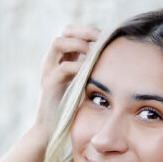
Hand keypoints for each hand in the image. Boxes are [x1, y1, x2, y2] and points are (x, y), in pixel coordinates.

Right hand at [32, 24, 100, 144]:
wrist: (50, 130)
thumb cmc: (68, 109)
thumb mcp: (81, 85)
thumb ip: (90, 72)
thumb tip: (113, 63)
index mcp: (61, 59)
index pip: (73, 32)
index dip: (89, 31)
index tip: (107, 36)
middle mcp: (52, 60)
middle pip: (65, 31)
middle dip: (85, 31)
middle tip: (102, 38)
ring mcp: (48, 70)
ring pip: (59, 42)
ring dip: (78, 43)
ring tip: (93, 52)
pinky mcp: (49, 84)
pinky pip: (64, 67)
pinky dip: (79, 66)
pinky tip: (91, 72)